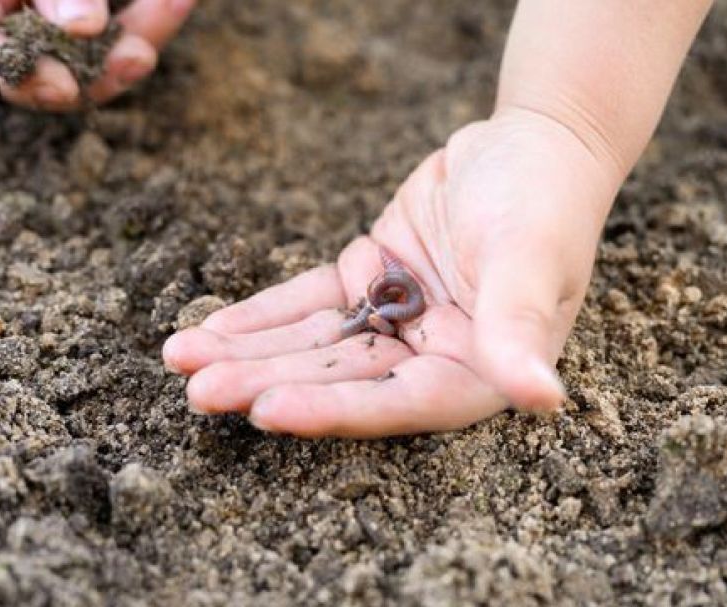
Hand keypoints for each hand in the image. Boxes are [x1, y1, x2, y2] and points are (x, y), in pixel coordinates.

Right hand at [0, 0, 194, 111]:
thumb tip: (84, 28)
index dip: (25, 79)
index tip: (64, 88)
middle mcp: (11, 32)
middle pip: (57, 71)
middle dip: (104, 70)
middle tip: (138, 58)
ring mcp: (58, 35)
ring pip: (103, 56)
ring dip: (143, 37)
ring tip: (174, 3)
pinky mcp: (96, 31)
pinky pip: (130, 28)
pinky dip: (156, 16)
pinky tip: (181, 0)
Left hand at [162, 107, 620, 437]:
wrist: (533, 142)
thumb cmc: (546, 200)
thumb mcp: (532, 256)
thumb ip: (520, 326)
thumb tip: (542, 399)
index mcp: (478, 371)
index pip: (398, 402)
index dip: (334, 410)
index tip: (268, 411)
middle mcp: (432, 357)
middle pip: (340, 379)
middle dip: (268, 382)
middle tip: (199, 390)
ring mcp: (397, 322)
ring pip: (314, 345)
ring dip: (249, 352)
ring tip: (180, 358)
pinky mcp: (370, 281)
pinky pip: (309, 303)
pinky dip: (262, 315)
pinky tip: (210, 329)